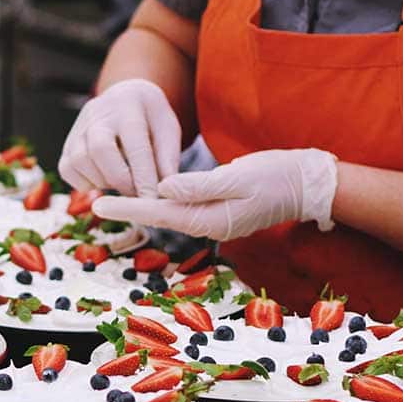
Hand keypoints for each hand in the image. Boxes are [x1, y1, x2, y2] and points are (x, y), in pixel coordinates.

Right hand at [58, 78, 181, 196]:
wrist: (125, 100)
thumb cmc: (150, 120)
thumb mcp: (167, 130)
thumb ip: (167, 158)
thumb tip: (164, 191)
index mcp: (129, 106)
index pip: (135, 146)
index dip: (143, 178)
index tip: (151, 200)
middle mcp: (98, 113)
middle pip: (100, 150)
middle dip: (120, 180)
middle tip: (135, 194)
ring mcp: (78, 127)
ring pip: (80, 162)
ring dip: (103, 182)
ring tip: (122, 183)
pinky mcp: (67, 143)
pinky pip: (67, 170)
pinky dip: (85, 184)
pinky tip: (104, 180)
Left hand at [91, 149, 338, 239]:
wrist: (310, 184)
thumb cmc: (278, 176)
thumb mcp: (239, 176)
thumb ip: (199, 185)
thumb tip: (163, 189)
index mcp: (211, 219)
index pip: (159, 213)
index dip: (127, 207)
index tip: (98, 203)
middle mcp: (209, 225)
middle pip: (160, 217)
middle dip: (127, 209)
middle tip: (92, 201)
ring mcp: (215, 221)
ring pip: (171, 214)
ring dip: (142, 207)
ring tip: (112, 198)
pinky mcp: (220, 212)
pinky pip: (185, 209)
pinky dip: (164, 203)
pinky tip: (151, 195)